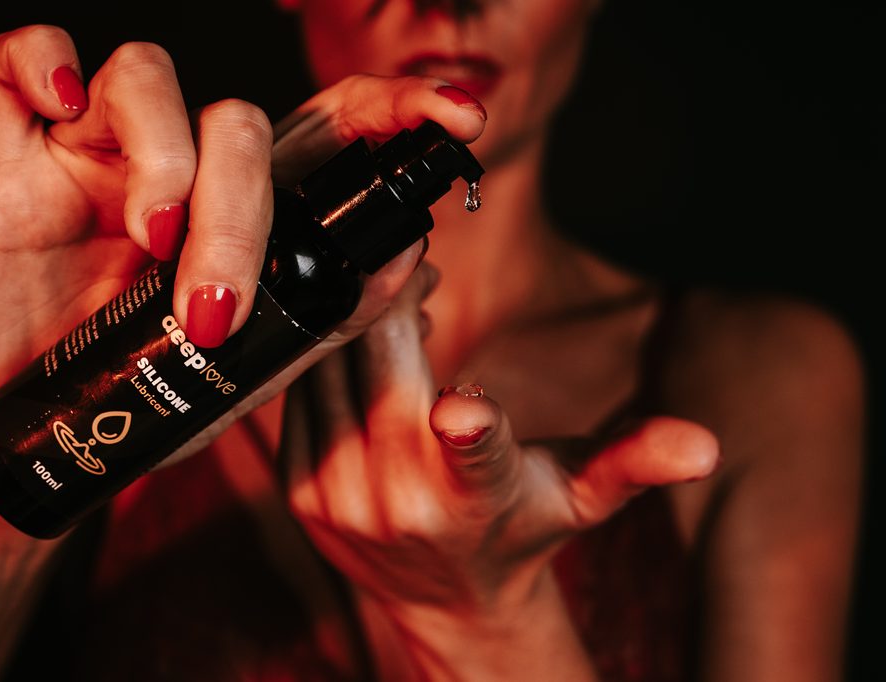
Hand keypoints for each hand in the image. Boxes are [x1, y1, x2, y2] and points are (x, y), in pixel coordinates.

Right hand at [0, 25, 487, 516]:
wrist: (42, 447)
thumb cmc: (149, 402)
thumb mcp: (252, 370)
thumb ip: (331, 315)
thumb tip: (412, 257)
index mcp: (245, 208)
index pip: (324, 128)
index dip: (393, 109)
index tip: (459, 119)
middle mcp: (182, 168)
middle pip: (239, 122)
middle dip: (243, 211)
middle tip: (217, 308)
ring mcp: (98, 153)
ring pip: (148, 77)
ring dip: (164, 161)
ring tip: (150, 245)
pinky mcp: (9, 152)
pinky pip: (22, 58)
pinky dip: (46, 65)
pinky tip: (64, 113)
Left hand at [279, 265, 719, 677]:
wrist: (445, 598)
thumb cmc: (522, 528)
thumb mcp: (581, 494)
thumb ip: (634, 459)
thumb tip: (705, 446)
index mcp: (476, 496)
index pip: (473, 457)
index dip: (467, 431)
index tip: (462, 401)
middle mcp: (396, 502)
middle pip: (380, 362)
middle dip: (397, 294)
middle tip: (422, 265)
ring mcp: (335, 496)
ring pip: (329, 365)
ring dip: (361, 317)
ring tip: (402, 306)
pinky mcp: (296, 489)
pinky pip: (301, 390)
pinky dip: (332, 353)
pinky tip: (367, 347)